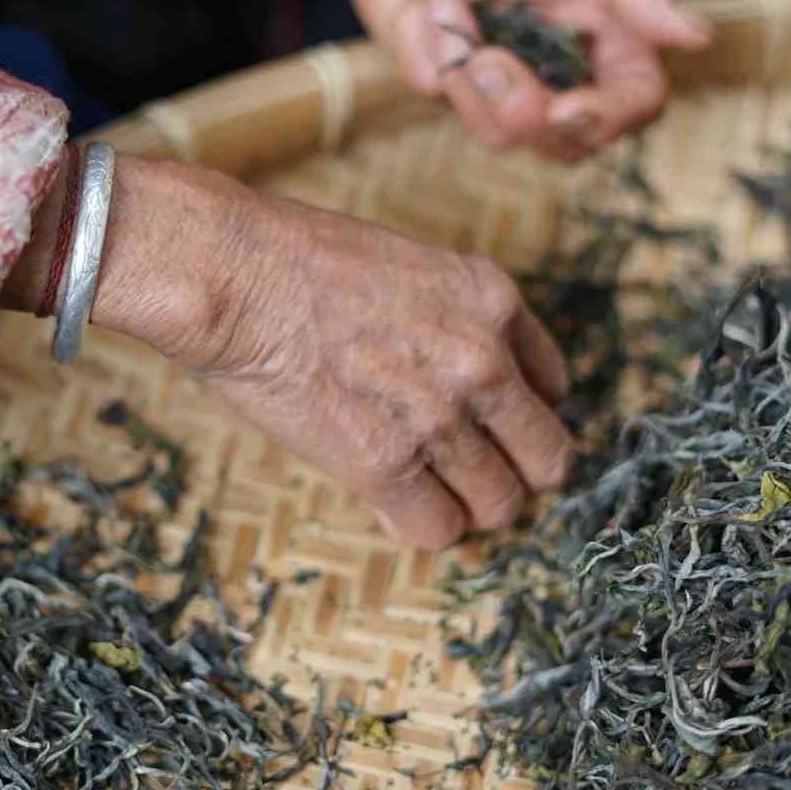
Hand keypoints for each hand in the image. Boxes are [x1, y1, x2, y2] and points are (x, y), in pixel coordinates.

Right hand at [7, 154, 572, 550]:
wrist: (236, 274)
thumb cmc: (298, 260)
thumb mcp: (408, 266)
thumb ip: (452, 322)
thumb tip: (464, 382)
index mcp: (494, 300)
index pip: (553, 386)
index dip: (519, 414)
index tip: (490, 424)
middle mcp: (484, 362)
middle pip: (546, 460)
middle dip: (515, 472)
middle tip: (473, 472)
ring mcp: (438, 418)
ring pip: (498, 505)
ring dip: (466, 504)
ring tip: (426, 487)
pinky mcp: (384, 464)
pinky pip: (438, 529)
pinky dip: (420, 524)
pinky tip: (390, 497)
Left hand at [180, 0, 710, 161]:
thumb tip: (696, 36)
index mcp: (605, 22)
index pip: (635, 98)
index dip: (610, 117)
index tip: (567, 108)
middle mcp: (556, 60)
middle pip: (570, 138)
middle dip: (529, 114)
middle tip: (490, 62)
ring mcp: (497, 75)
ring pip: (503, 135)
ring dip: (471, 77)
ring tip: (448, 6)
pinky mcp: (442, 75)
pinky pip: (442, 94)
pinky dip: (430, 48)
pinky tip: (425, 4)